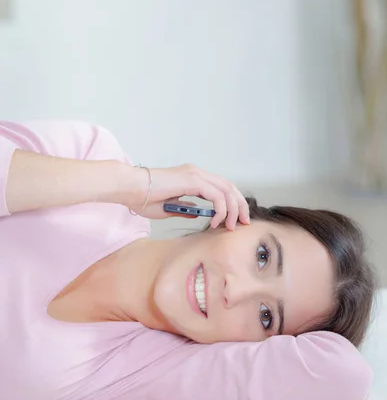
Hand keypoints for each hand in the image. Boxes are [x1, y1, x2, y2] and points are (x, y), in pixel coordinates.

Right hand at [128, 164, 249, 229]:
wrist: (130, 188)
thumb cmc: (143, 198)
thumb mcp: (169, 207)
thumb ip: (186, 208)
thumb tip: (198, 214)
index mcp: (193, 177)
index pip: (222, 187)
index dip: (233, 203)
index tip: (237, 221)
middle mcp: (197, 173)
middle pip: (230, 187)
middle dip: (240, 206)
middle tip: (244, 223)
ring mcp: (196, 174)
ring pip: (227, 190)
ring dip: (233, 210)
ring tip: (230, 226)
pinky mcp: (193, 180)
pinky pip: (217, 195)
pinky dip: (221, 210)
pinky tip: (215, 222)